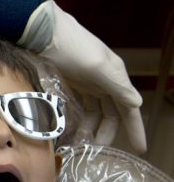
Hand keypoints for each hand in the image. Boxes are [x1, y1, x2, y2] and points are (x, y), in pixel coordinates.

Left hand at [19, 1, 145, 153]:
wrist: (43, 32)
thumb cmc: (72, 47)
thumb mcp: (97, 67)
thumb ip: (117, 86)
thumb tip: (137, 103)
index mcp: (115, 75)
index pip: (130, 108)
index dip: (135, 128)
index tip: (139, 149)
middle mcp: (105, 79)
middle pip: (112, 113)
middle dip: (106, 132)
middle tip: (95, 149)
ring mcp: (88, 80)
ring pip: (95, 110)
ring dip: (90, 127)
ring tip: (80, 143)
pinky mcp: (71, 81)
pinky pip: (80, 105)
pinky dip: (78, 117)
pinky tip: (71, 128)